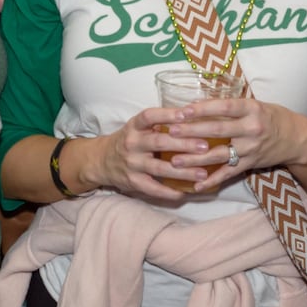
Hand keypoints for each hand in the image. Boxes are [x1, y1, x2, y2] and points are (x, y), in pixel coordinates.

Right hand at [86, 108, 209, 202]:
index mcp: (134, 126)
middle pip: (159, 142)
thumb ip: (160, 123)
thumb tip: (193, 114)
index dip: (167, 114)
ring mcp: (132, 164)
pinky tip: (185, 193)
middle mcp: (132, 144)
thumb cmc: (130, 141)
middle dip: (183, 145)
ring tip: (203, 173)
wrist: (102, 160)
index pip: (149, 116)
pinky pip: (153, 189)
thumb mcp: (138, 127)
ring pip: (160, 168)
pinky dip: (170, 192)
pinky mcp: (133, 182)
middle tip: (205, 146)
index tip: (186, 114)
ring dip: (183, 171)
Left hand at [165, 98, 300, 192]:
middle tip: (172, 132)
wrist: (297, 139)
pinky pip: (228, 174)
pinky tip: (196, 185)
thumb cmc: (272, 117)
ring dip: (195, 159)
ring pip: (219, 154)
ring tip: (175, 161)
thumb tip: (198, 103)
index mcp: (251, 109)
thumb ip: (231, 106)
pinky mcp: (250, 164)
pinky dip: (212, 180)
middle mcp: (251, 129)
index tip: (183, 110)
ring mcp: (251, 149)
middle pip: (218, 130)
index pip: (224, 107)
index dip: (203, 108)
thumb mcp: (255, 105)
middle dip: (193, 132)